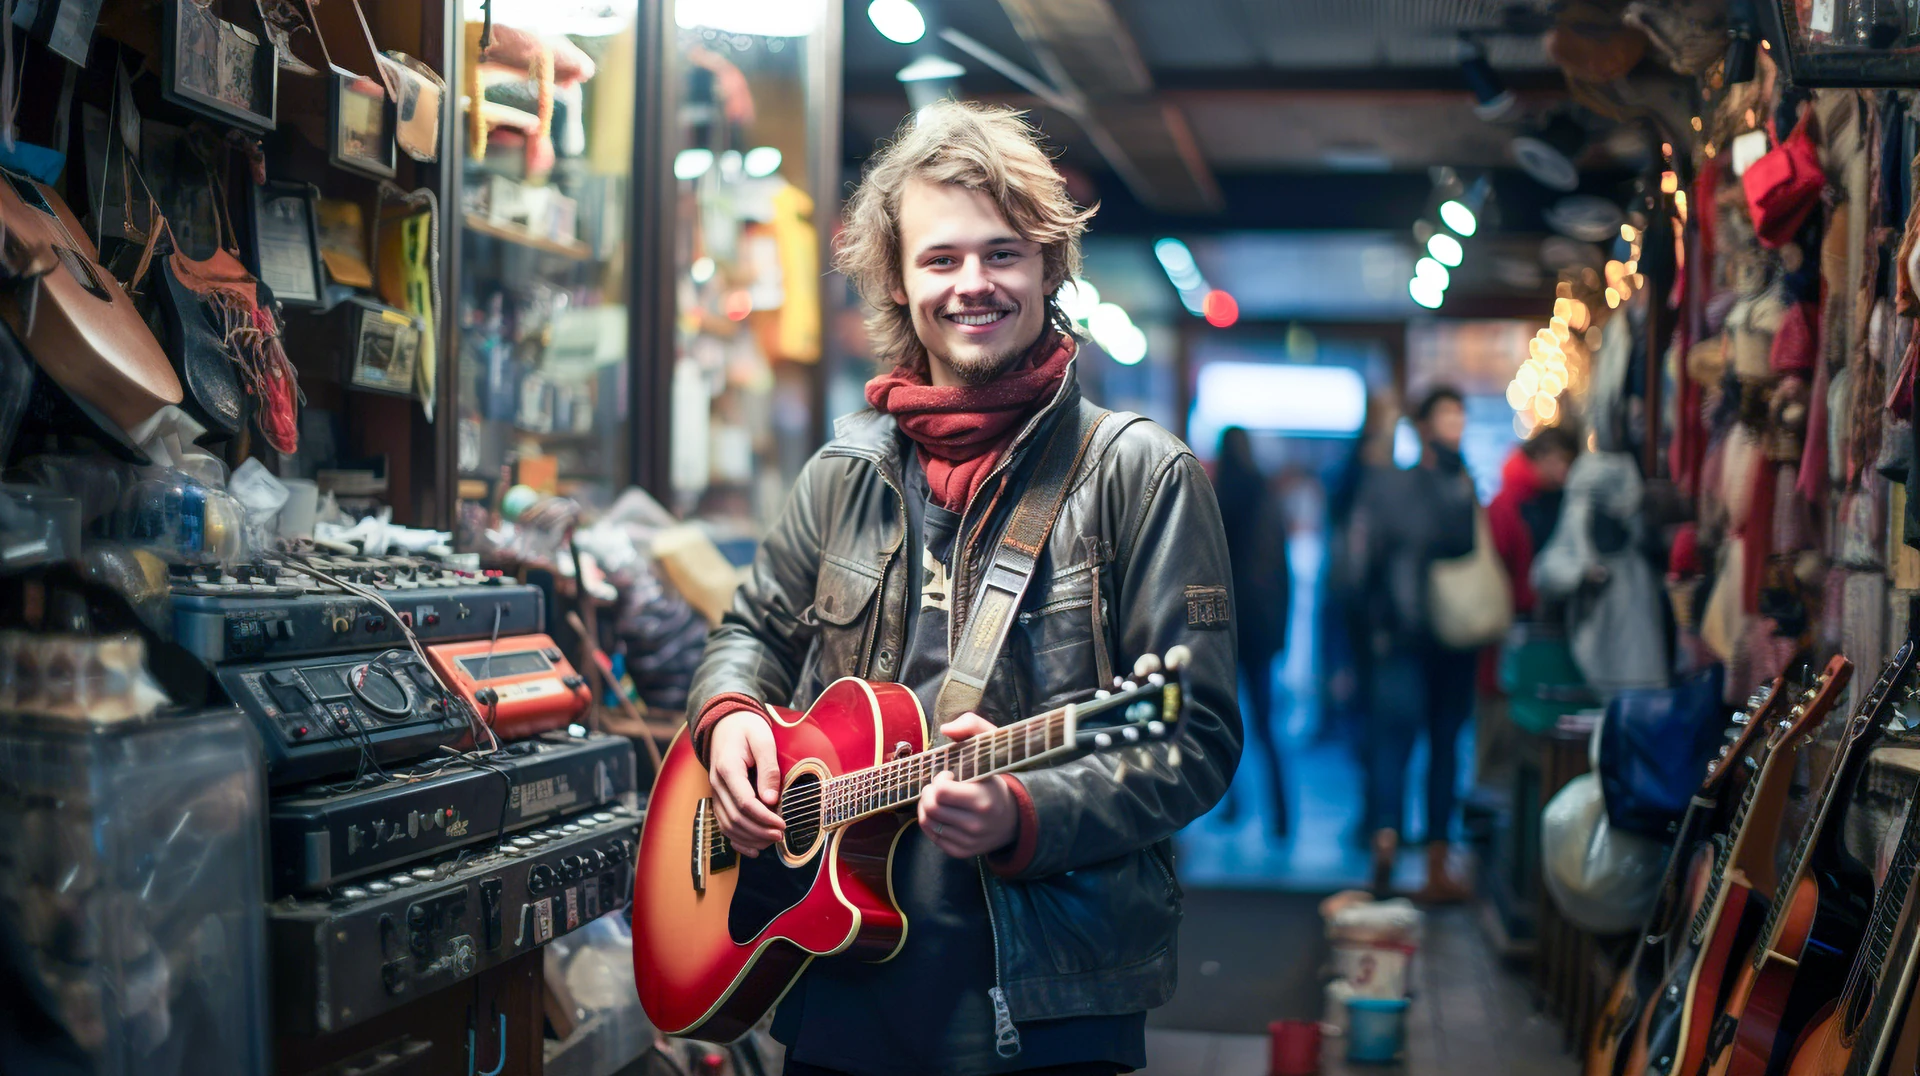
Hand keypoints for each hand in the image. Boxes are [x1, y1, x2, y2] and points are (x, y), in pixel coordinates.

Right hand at [708, 710, 783, 855]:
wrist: (726, 722)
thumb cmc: (748, 728)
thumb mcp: (763, 740)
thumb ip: (768, 768)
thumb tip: (771, 799)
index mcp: (728, 769)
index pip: (745, 803)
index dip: (764, 818)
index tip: (782, 824)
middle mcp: (717, 784)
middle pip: (735, 818)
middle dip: (759, 831)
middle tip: (781, 835)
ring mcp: (715, 792)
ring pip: (727, 825)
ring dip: (750, 838)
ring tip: (772, 840)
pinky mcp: (719, 798)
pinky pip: (723, 825)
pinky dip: (737, 840)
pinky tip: (754, 849)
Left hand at [918, 713, 1018, 858]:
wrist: (1012, 819)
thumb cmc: (994, 780)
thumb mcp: (991, 748)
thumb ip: (972, 726)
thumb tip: (946, 729)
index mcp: (983, 799)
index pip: (940, 791)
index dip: (939, 780)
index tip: (950, 776)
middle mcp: (976, 824)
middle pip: (930, 806)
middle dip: (929, 792)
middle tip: (940, 787)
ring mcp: (968, 841)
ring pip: (927, 821)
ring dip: (927, 806)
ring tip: (939, 799)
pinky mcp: (961, 851)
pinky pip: (931, 835)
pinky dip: (930, 821)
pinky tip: (941, 813)